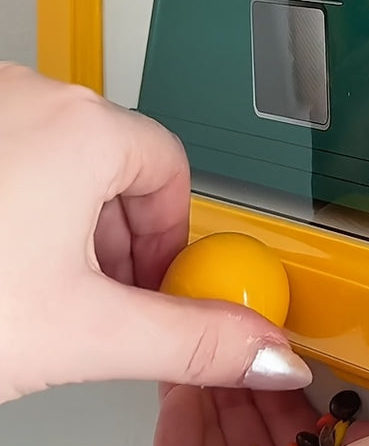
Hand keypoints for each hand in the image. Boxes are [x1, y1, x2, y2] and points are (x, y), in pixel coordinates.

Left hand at [0, 64, 309, 402]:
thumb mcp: (80, 333)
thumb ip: (191, 343)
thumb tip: (265, 350)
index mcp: (77, 125)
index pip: (171, 169)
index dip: (171, 240)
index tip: (155, 285)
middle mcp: (25, 95)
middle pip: (117, 164)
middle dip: (118, 240)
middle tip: (98, 300)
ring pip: (59, 158)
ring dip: (67, 224)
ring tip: (41, 290)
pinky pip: (11, 153)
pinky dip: (20, 206)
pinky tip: (1, 263)